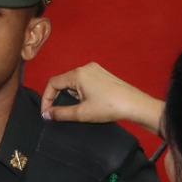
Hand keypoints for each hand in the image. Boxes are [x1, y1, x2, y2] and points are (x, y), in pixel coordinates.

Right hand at [39, 63, 162, 131]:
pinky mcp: (102, 74)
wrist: (134, 104)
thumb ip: (60, 113)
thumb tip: (46, 114)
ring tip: (77, 110)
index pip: (53, 83)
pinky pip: (84, 81)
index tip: (47, 113)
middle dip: (58, 97)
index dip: (46, 98)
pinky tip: (87, 103)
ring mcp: (95, 69)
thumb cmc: (108, 107)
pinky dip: (80, 92)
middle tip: (59, 114)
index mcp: (78, 74)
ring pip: (73, 82)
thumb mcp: (81, 113)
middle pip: (63, 81)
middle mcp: (85, 68)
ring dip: (70, 96)